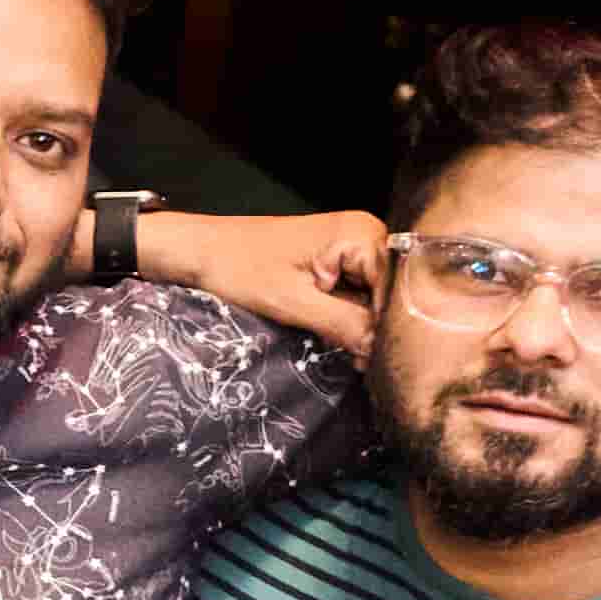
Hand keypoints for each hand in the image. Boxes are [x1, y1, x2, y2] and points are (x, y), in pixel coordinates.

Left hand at [141, 205, 388, 356]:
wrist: (199, 250)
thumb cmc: (237, 268)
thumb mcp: (292, 303)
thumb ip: (344, 324)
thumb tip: (383, 351)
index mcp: (362, 234)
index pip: (401, 288)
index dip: (393, 327)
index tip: (383, 363)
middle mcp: (368, 233)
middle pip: (393, 292)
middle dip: (380, 329)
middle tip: (368, 366)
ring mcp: (354, 246)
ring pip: (377, 297)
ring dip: (366, 327)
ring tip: (356, 357)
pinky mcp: (339, 260)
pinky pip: (358, 293)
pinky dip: (351, 318)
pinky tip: (344, 340)